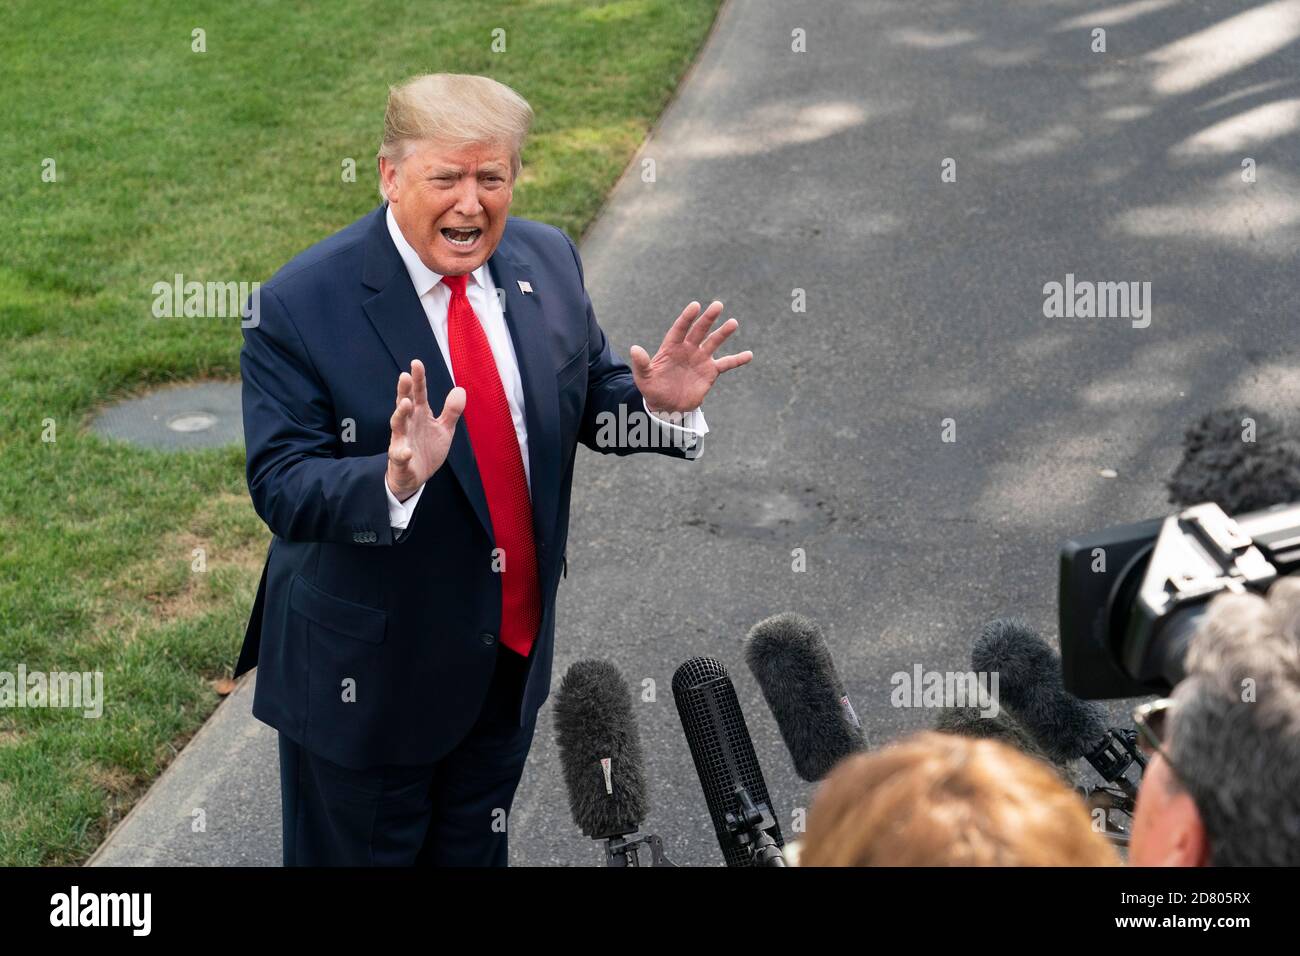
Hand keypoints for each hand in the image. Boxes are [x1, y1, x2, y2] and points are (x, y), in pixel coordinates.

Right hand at [386, 359, 464, 500]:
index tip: (416, 362)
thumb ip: (451, 411)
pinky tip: (406, 451)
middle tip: (404, 376)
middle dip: (404, 391)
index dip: (418, 379)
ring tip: (405, 403)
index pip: (418, 394)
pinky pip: (399, 455)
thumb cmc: (427, 448)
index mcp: (419, 415)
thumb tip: (460, 389)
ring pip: (397, 425)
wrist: (414, 476)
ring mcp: (401, 441)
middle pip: (404, 404)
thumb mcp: (444, 429)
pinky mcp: (400, 460)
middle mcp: (408, 424)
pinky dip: (402, 453)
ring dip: (400, 414)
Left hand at [629, 300, 752, 412]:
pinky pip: (726, 364)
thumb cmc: (653, 389)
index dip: (687, 317)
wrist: (667, 406)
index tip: (695, 306)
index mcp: (671, 347)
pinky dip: (737, 359)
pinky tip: (749, 355)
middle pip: (699, 330)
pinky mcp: (710, 371)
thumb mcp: (643, 378)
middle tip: (718, 305)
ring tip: (733, 323)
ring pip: (713, 342)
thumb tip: (634, 349)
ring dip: (723, 333)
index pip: (680, 329)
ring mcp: (700, 359)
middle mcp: (687, 349)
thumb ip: (641, 363)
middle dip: (708, 318)